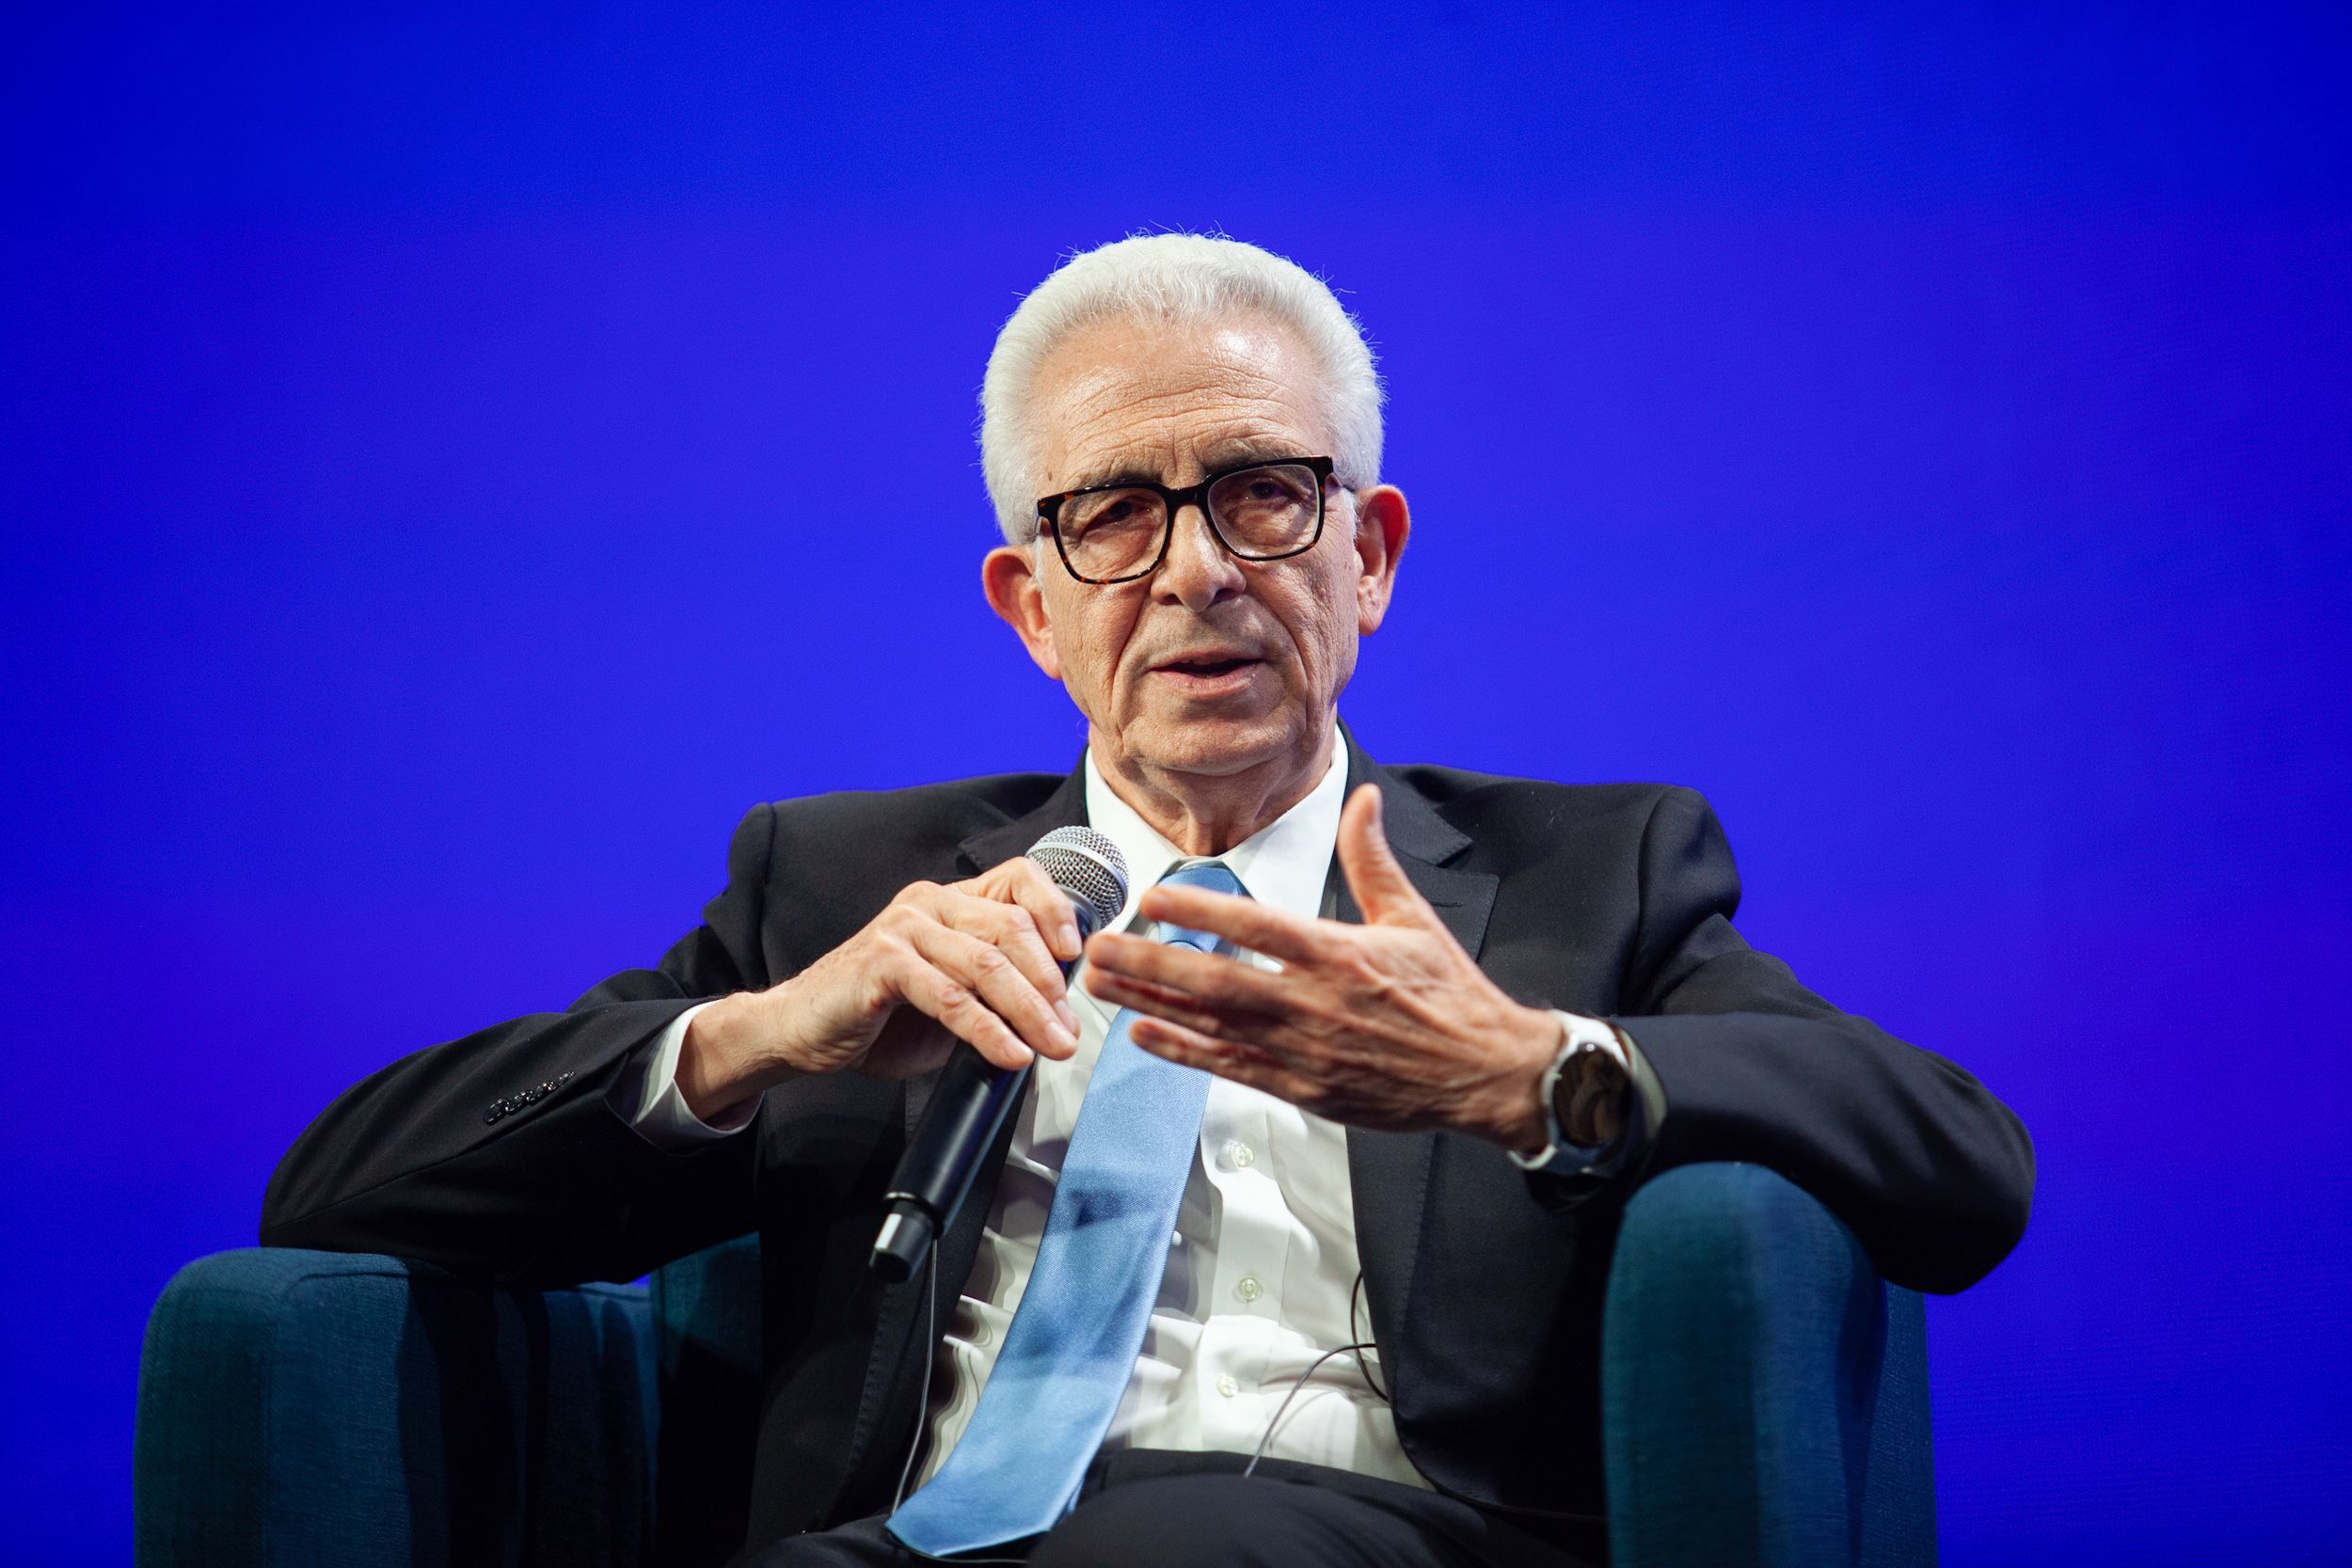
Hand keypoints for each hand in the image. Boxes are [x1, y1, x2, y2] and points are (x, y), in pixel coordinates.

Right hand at [678, 858, 1084, 1120]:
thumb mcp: (951, 995)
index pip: (1019, 878)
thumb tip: (1059, 1013)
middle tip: (1069, 1031)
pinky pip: (950, 997)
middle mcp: (929, 903)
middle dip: (1050, 985)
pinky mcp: (882, 963)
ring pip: (986, 964)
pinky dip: (987, 1030)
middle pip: (1011, 929)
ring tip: (1052, 1047)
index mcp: (951, 900)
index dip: (1056, 910)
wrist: (802, 1032)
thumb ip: (995, 990)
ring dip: (1029, 1012)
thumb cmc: (879, 1016)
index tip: (1079, 954)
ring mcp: (904, 928)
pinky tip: (1009, 1055)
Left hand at [1082, 784, 1562, 1150]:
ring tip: (1102, 985)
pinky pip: (1231, 1068)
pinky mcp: (1303, 1087)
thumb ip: (1372, 859)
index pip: (1256, 928)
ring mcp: (1304, 1050)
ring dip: (1152, 1004)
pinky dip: (1185, 1053)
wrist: (1484, 1072)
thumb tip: (1363, 798)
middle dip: (1151, 963)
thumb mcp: (1413, 918)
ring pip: (1213, 1025)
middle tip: (1098, 948)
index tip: (1152, 896)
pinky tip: (1144, 1035)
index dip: (1200, 912)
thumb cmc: (1449, 995)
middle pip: (1217, 981)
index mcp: (1340, 954)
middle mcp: (1314, 1003)